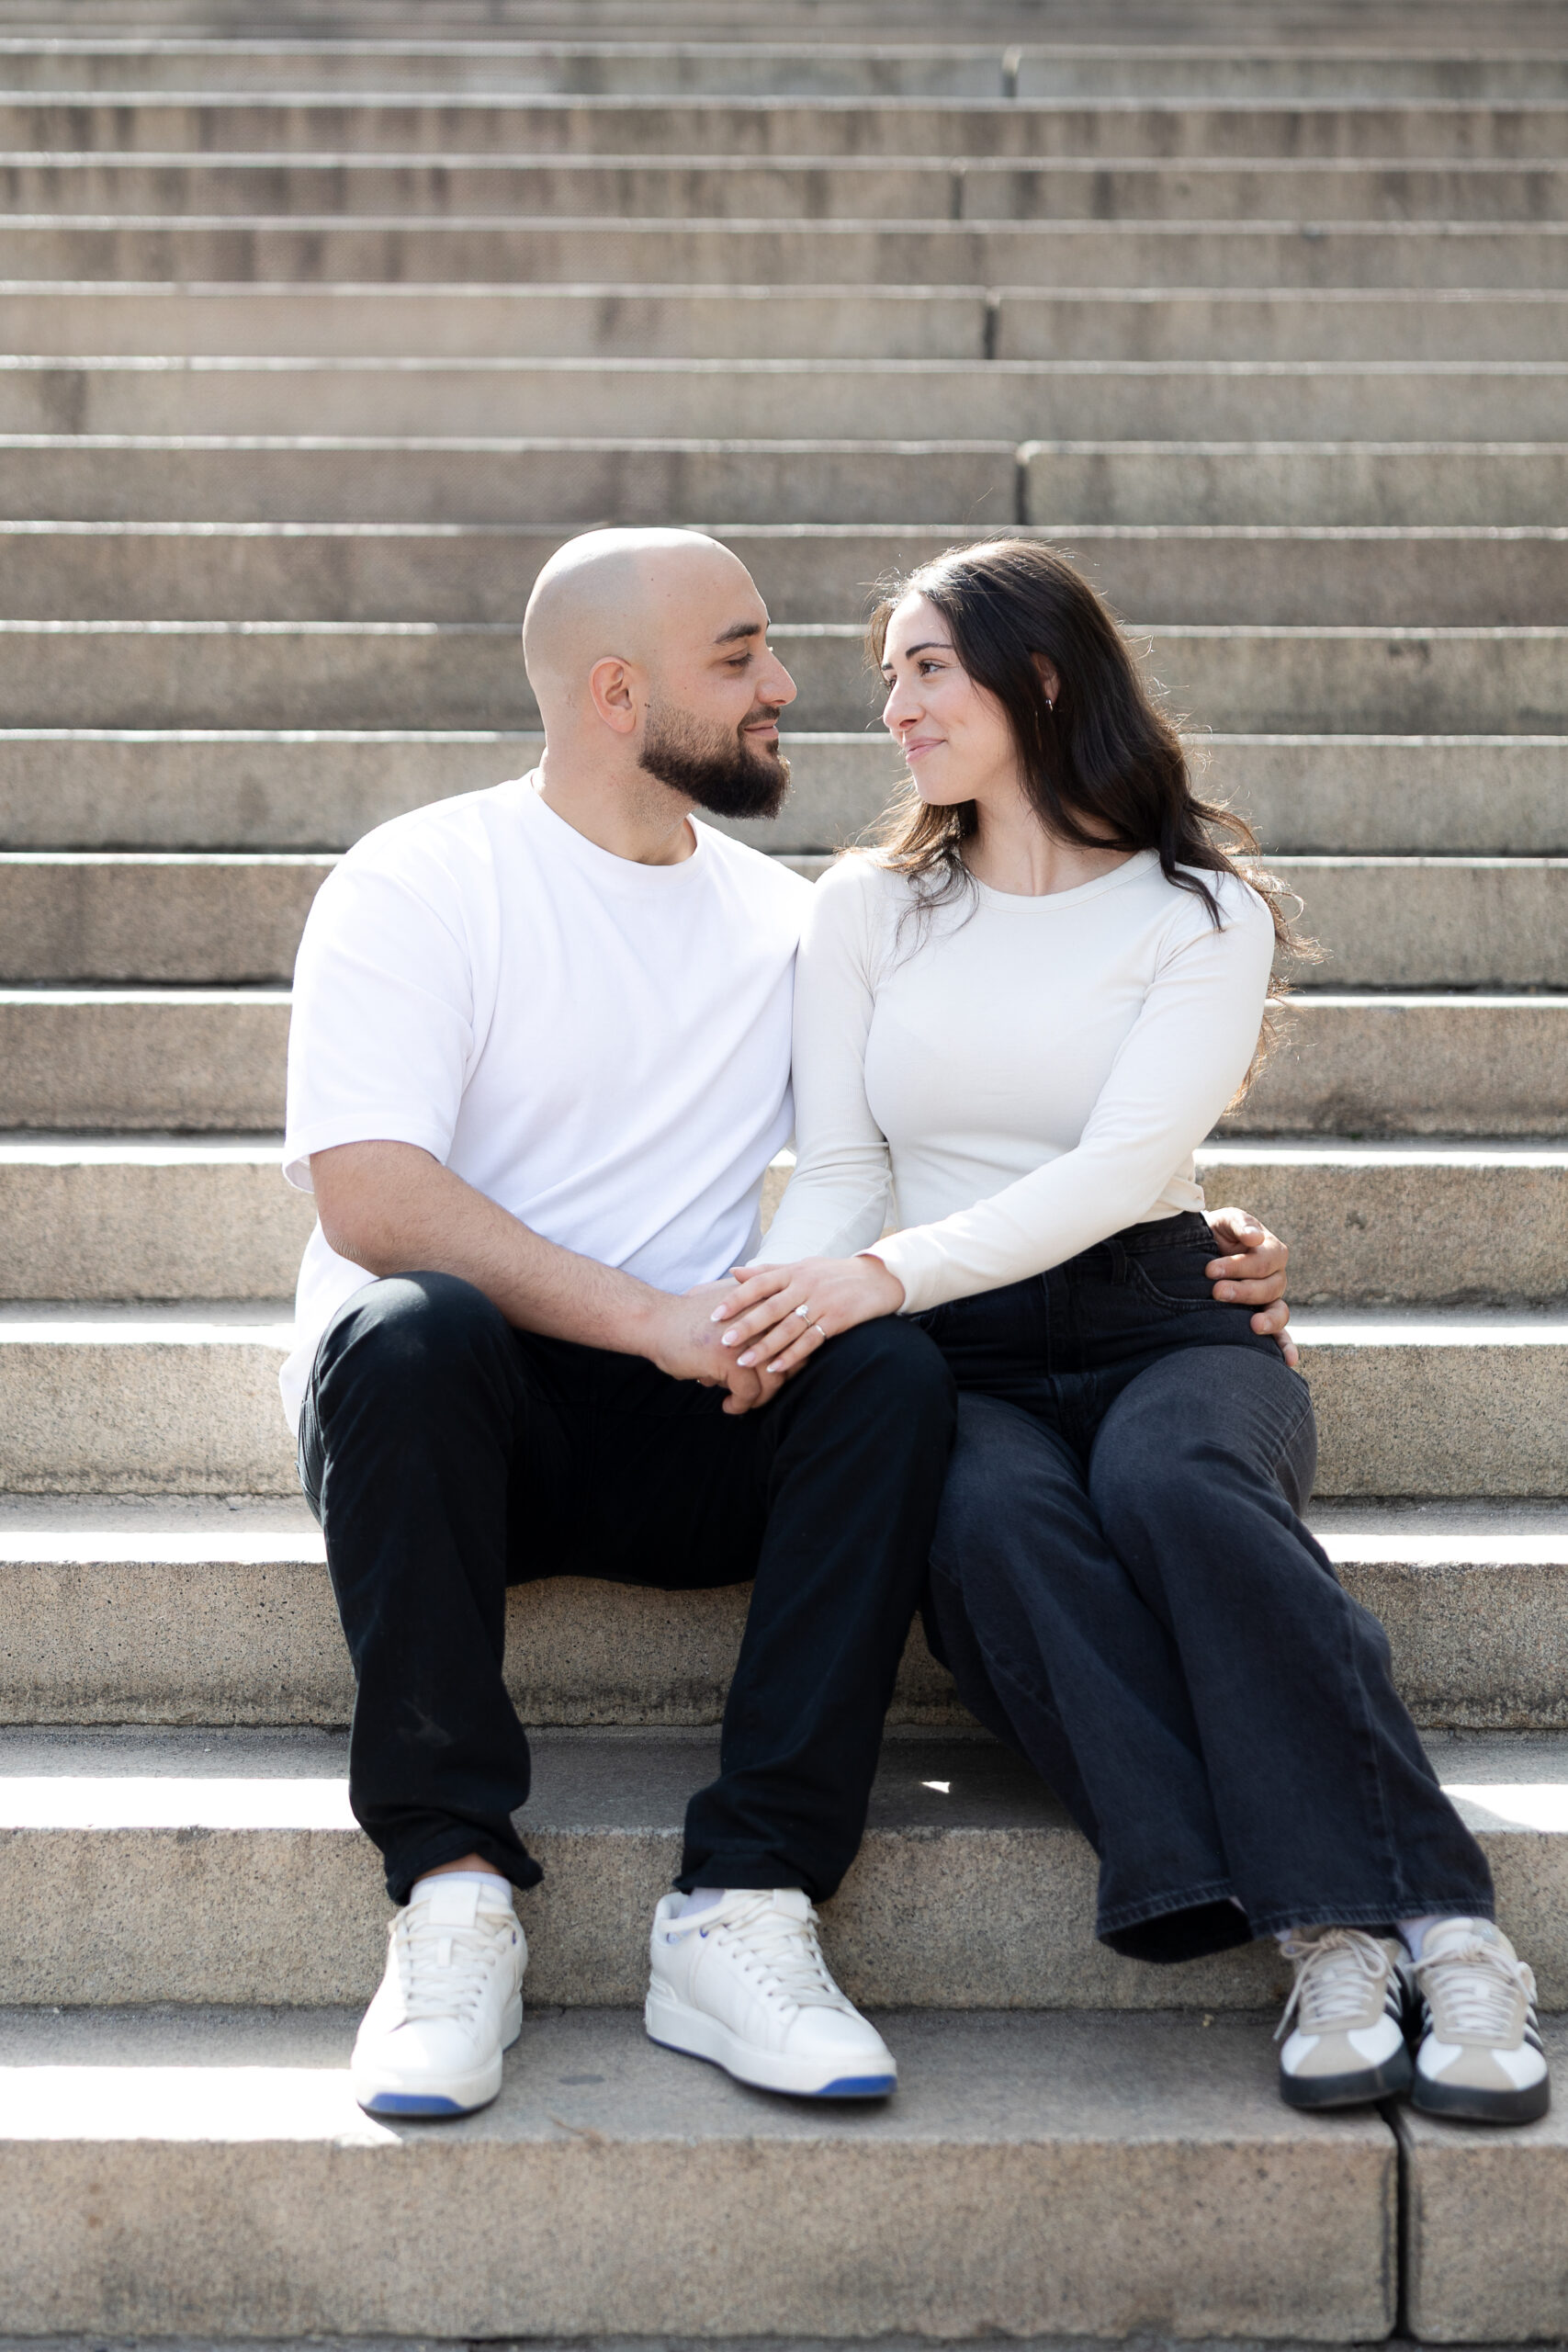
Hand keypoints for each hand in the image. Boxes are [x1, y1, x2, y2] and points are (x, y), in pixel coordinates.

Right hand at [642, 1285, 786, 1414]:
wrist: (656, 1321)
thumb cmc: (690, 1319)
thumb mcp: (729, 1310)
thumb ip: (753, 1324)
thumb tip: (778, 1363)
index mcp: (765, 1302)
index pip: (795, 1336)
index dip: (789, 1361)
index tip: (774, 1375)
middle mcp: (762, 1317)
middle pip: (788, 1360)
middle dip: (775, 1383)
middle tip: (759, 1395)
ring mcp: (747, 1337)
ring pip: (772, 1380)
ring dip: (759, 1399)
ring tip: (743, 1403)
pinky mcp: (730, 1358)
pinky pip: (748, 1392)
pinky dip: (740, 1405)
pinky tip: (728, 1406)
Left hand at [711, 1253, 906, 1377]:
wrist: (876, 1279)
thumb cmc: (832, 1274)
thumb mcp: (801, 1267)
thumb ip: (767, 1272)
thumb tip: (734, 1272)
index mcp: (793, 1272)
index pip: (759, 1284)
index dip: (736, 1299)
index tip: (716, 1315)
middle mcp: (805, 1285)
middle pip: (771, 1308)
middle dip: (746, 1326)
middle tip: (723, 1342)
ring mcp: (822, 1303)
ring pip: (788, 1328)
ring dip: (765, 1346)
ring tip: (743, 1361)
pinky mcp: (837, 1319)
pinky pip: (811, 1340)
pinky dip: (792, 1355)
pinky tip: (775, 1368)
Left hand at [1205, 1207, 1295, 1368]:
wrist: (1197, 1252)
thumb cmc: (1214, 1233)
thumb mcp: (1225, 1220)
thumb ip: (1240, 1224)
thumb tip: (1255, 1237)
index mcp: (1271, 1251)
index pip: (1264, 1262)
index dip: (1239, 1266)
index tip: (1209, 1270)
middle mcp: (1275, 1277)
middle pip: (1271, 1288)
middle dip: (1244, 1291)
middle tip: (1216, 1291)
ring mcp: (1270, 1300)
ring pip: (1279, 1312)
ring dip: (1267, 1320)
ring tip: (1252, 1326)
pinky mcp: (1262, 1318)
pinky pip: (1281, 1335)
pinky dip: (1286, 1347)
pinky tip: (1289, 1361)